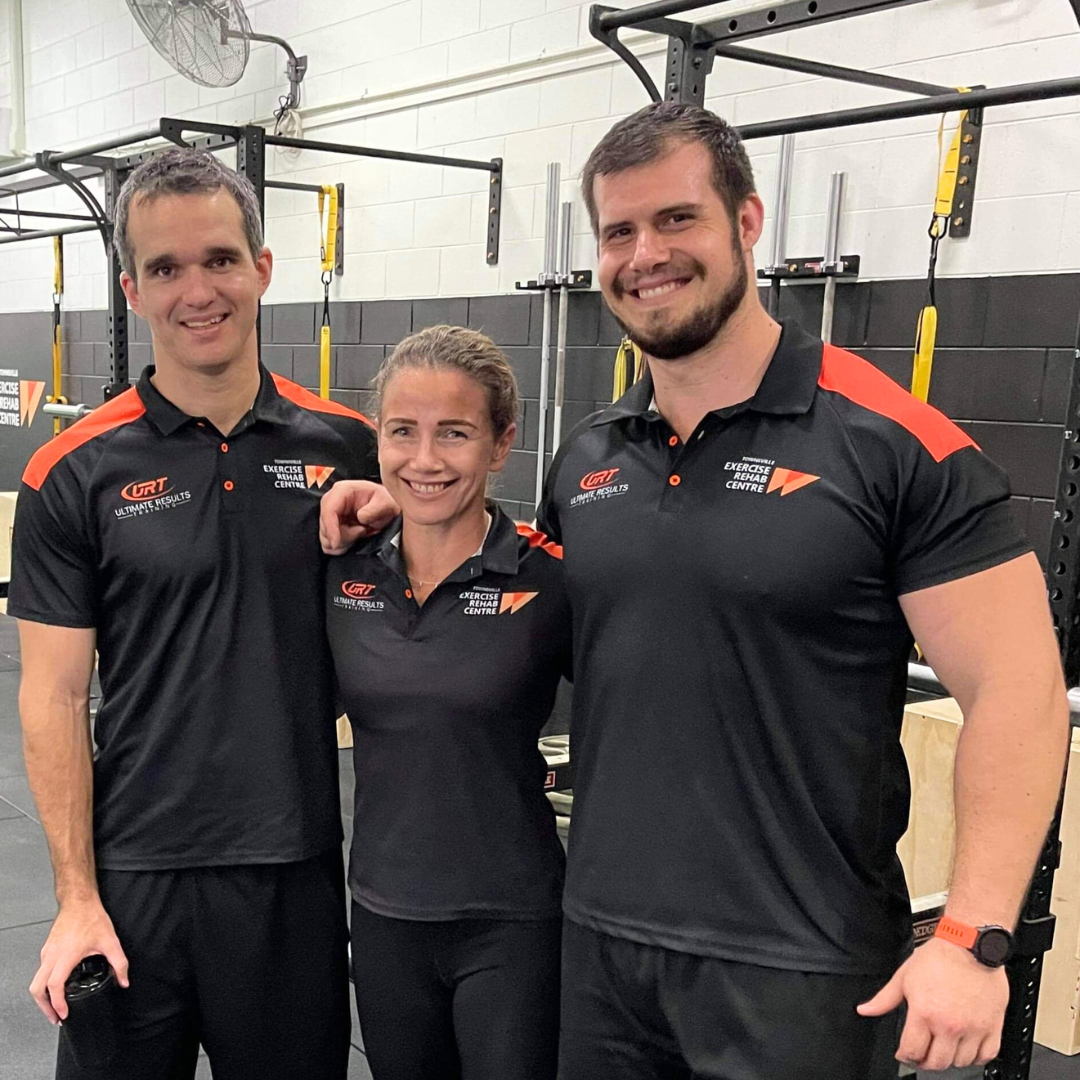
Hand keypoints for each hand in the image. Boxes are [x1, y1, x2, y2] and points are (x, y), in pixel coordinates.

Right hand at [30, 898, 128, 1023]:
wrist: (79, 900)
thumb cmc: (91, 917)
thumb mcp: (111, 941)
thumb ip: (119, 963)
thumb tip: (124, 981)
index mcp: (65, 956)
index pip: (54, 986)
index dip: (57, 1003)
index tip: (63, 1014)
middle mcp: (51, 956)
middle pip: (37, 989)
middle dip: (44, 1007)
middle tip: (56, 1017)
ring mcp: (46, 952)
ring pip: (36, 981)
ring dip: (43, 997)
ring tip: (55, 1007)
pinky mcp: (46, 949)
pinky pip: (40, 971)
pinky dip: (44, 985)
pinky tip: (56, 988)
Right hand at [320, 481, 398, 554]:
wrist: (387, 509)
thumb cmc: (386, 502)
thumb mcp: (386, 502)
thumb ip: (374, 509)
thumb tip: (360, 517)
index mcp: (342, 490)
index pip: (328, 510)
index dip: (330, 528)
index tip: (336, 543)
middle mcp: (332, 501)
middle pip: (325, 526)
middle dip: (343, 535)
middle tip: (363, 530)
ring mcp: (331, 514)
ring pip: (326, 537)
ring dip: (344, 541)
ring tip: (361, 531)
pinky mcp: (332, 526)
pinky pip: (328, 543)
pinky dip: (341, 546)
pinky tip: (355, 538)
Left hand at [857, 938, 1007, 1069]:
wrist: (969, 945)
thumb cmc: (938, 957)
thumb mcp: (904, 975)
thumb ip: (884, 998)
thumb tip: (865, 1010)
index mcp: (924, 1012)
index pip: (913, 1051)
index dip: (905, 1056)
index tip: (905, 1054)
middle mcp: (949, 1025)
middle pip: (937, 1063)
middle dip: (925, 1061)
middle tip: (923, 1054)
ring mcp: (973, 1029)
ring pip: (960, 1062)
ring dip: (950, 1059)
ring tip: (943, 1048)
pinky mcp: (993, 1027)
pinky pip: (986, 1056)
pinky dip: (976, 1057)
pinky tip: (967, 1048)